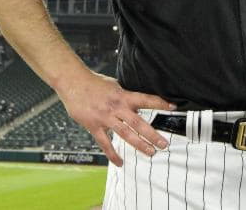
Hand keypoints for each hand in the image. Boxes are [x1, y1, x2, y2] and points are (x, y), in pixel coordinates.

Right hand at [58, 71, 175, 165]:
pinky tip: (120, 162)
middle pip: (138, 123)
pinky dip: (112, 154)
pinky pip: (105, 143)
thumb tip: (137, 101)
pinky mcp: (94, 125)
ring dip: (139, 145)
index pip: (145, 99)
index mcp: (123, 95)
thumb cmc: (93, 82)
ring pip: (125, 134)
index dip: (160, 103)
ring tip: (150, 153)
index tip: (173, 107)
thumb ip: (125, 94)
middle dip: (152, 135)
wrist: (72, 82)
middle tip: (164, 144)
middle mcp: (116, 107)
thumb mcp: (114, 84)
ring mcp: (105, 118)